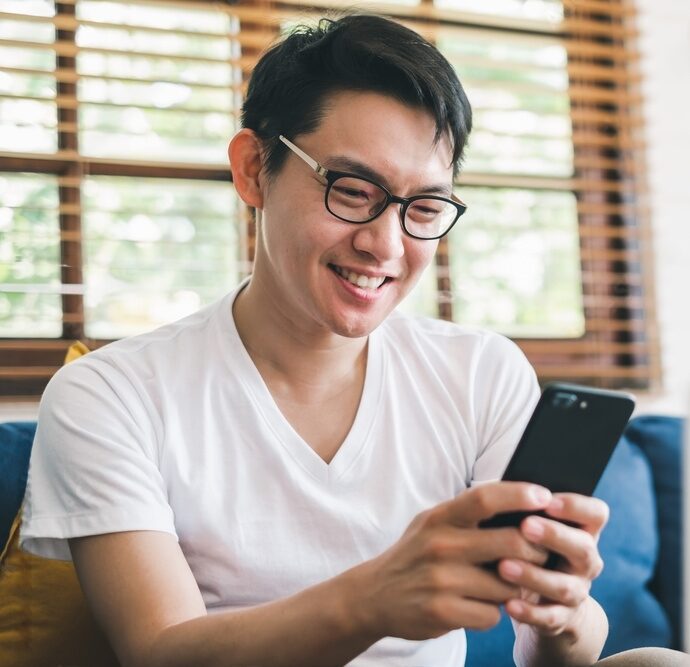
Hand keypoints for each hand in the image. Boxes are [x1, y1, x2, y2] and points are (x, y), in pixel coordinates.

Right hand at [355, 482, 551, 640]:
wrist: (374, 594)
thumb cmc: (416, 554)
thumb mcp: (432, 523)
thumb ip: (467, 514)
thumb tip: (520, 504)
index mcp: (440, 517)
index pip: (485, 498)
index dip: (518, 495)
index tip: (544, 497)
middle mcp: (440, 545)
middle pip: (511, 543)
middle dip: (537, 551)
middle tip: (542, 554)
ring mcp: (441, 580)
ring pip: (508, 585)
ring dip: (515, 587)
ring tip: (503, 584)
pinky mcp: (443, 612)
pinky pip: (492, 614)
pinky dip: (493, 612)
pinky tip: (478, 605)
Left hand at [498, 493, 608, 636]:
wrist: (543, 600)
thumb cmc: (531, 546)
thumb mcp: (533, 526)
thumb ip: (525, 510)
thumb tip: (499, 488)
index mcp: (582, 531)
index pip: (596, 513)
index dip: (576, 506)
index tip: (548, 500)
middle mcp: (586, 561)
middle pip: (584, 548)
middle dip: (555, 535)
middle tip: (526, 525)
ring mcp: (577, 591)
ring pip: (565, 586)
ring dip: (534, 575)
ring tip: (504, 566)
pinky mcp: (561, 619)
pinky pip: (550, 618)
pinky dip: (530, 612)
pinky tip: (509, 604)